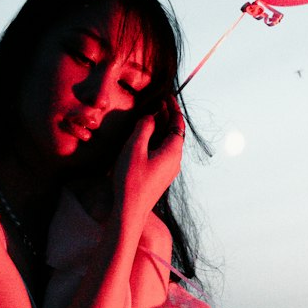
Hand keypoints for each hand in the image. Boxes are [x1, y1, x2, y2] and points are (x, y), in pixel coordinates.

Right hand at [114, 96, 184, 215]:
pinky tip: (143, 138)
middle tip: (156, 102)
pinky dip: (156, 140)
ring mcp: (168, 170)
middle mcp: (175, 160)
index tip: (166, 96)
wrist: (130, 211)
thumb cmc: (131, 179)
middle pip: (174, 132)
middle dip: (166, 116)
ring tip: (149, 116)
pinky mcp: (160, 176)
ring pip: (167, 142)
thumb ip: (144, 128)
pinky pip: (162, 152)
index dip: (173, 108)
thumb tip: (151, 116)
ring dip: (160, 128)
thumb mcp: (134, 149)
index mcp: (173, 151)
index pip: (178, 124)